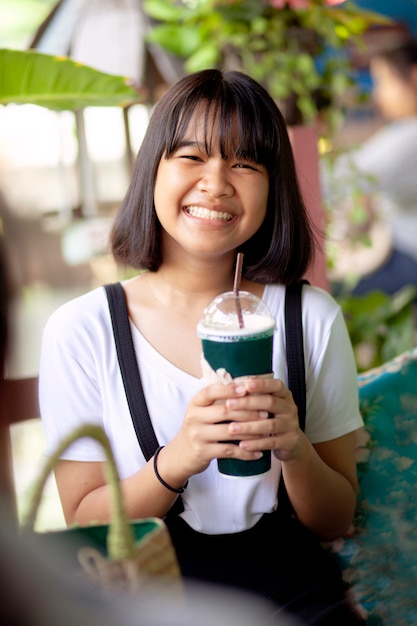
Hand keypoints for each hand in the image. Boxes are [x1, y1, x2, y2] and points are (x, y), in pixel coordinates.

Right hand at [170, 377, 302, 482]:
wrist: (181, 454)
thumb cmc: (198, 428)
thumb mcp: (201, 411)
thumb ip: (217, 401)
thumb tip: (246, 386)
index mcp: (195, 403)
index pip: (211, 391)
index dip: (229, 389)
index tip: (247, 388)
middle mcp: (194, 417)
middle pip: (225, 411)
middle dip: (248, 411)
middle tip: (266, 412)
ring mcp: (198, 435)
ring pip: (230, 431)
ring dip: (251, 432)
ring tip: (266, 431)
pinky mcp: (203, 452)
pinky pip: (229, 451)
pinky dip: (245, 452)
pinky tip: (258, 452)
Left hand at [224, 377, 302, 461]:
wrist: (291, 441)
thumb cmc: (273, 418)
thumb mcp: (267, 404)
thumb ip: (254, 395)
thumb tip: (231, 385)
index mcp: (284, 395)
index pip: (275, 385)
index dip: (261, 384)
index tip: (245, 385)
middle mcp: (289, 408)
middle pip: (270, 403)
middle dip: (248, 403)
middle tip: (229, 404)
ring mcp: (291, 425)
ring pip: (269, 425)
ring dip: (249, 427)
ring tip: (231, 428)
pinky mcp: (290, 441)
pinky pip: (271, 442)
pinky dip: (256, 444)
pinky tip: (242, 445)